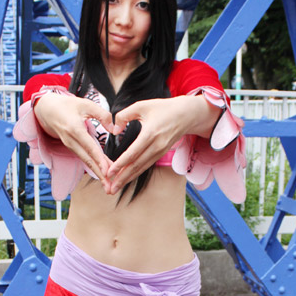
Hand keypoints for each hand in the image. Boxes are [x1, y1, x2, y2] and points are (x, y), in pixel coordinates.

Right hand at [33, 93, 114, 182]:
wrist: (47, 110)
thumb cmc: (68, 105)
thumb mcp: (86, 104)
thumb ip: (102, 115)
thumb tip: (114, 129)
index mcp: (74, 128)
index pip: (89, 147)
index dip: (99, 159)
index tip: (108, 171)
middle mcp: (71, 140)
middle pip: (88, 160)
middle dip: (100, 175)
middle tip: (111, 188)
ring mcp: (70, 146)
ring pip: (86, 162)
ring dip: (98, 175)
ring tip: (109, 186)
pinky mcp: (72, 148)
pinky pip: (85, 159)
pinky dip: (95, 168)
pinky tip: (104, 175)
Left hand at [105, 95, 219, 193]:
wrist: (186, 115)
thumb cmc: (163, 108)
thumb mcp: (142, 105)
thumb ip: (124, 115)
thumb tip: (114, 131)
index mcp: (150, 133)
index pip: (133, 152)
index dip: (120, 164)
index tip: (110, 172)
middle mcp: (156, 145)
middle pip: (136, 165)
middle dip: (122, 178)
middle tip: (110, 189)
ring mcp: (160, 151)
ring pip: (141, 168)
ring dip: (128, 179)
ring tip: (116, 188)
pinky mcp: (161, 153)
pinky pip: (146, 165)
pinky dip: (135, 173)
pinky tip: (127, 178)